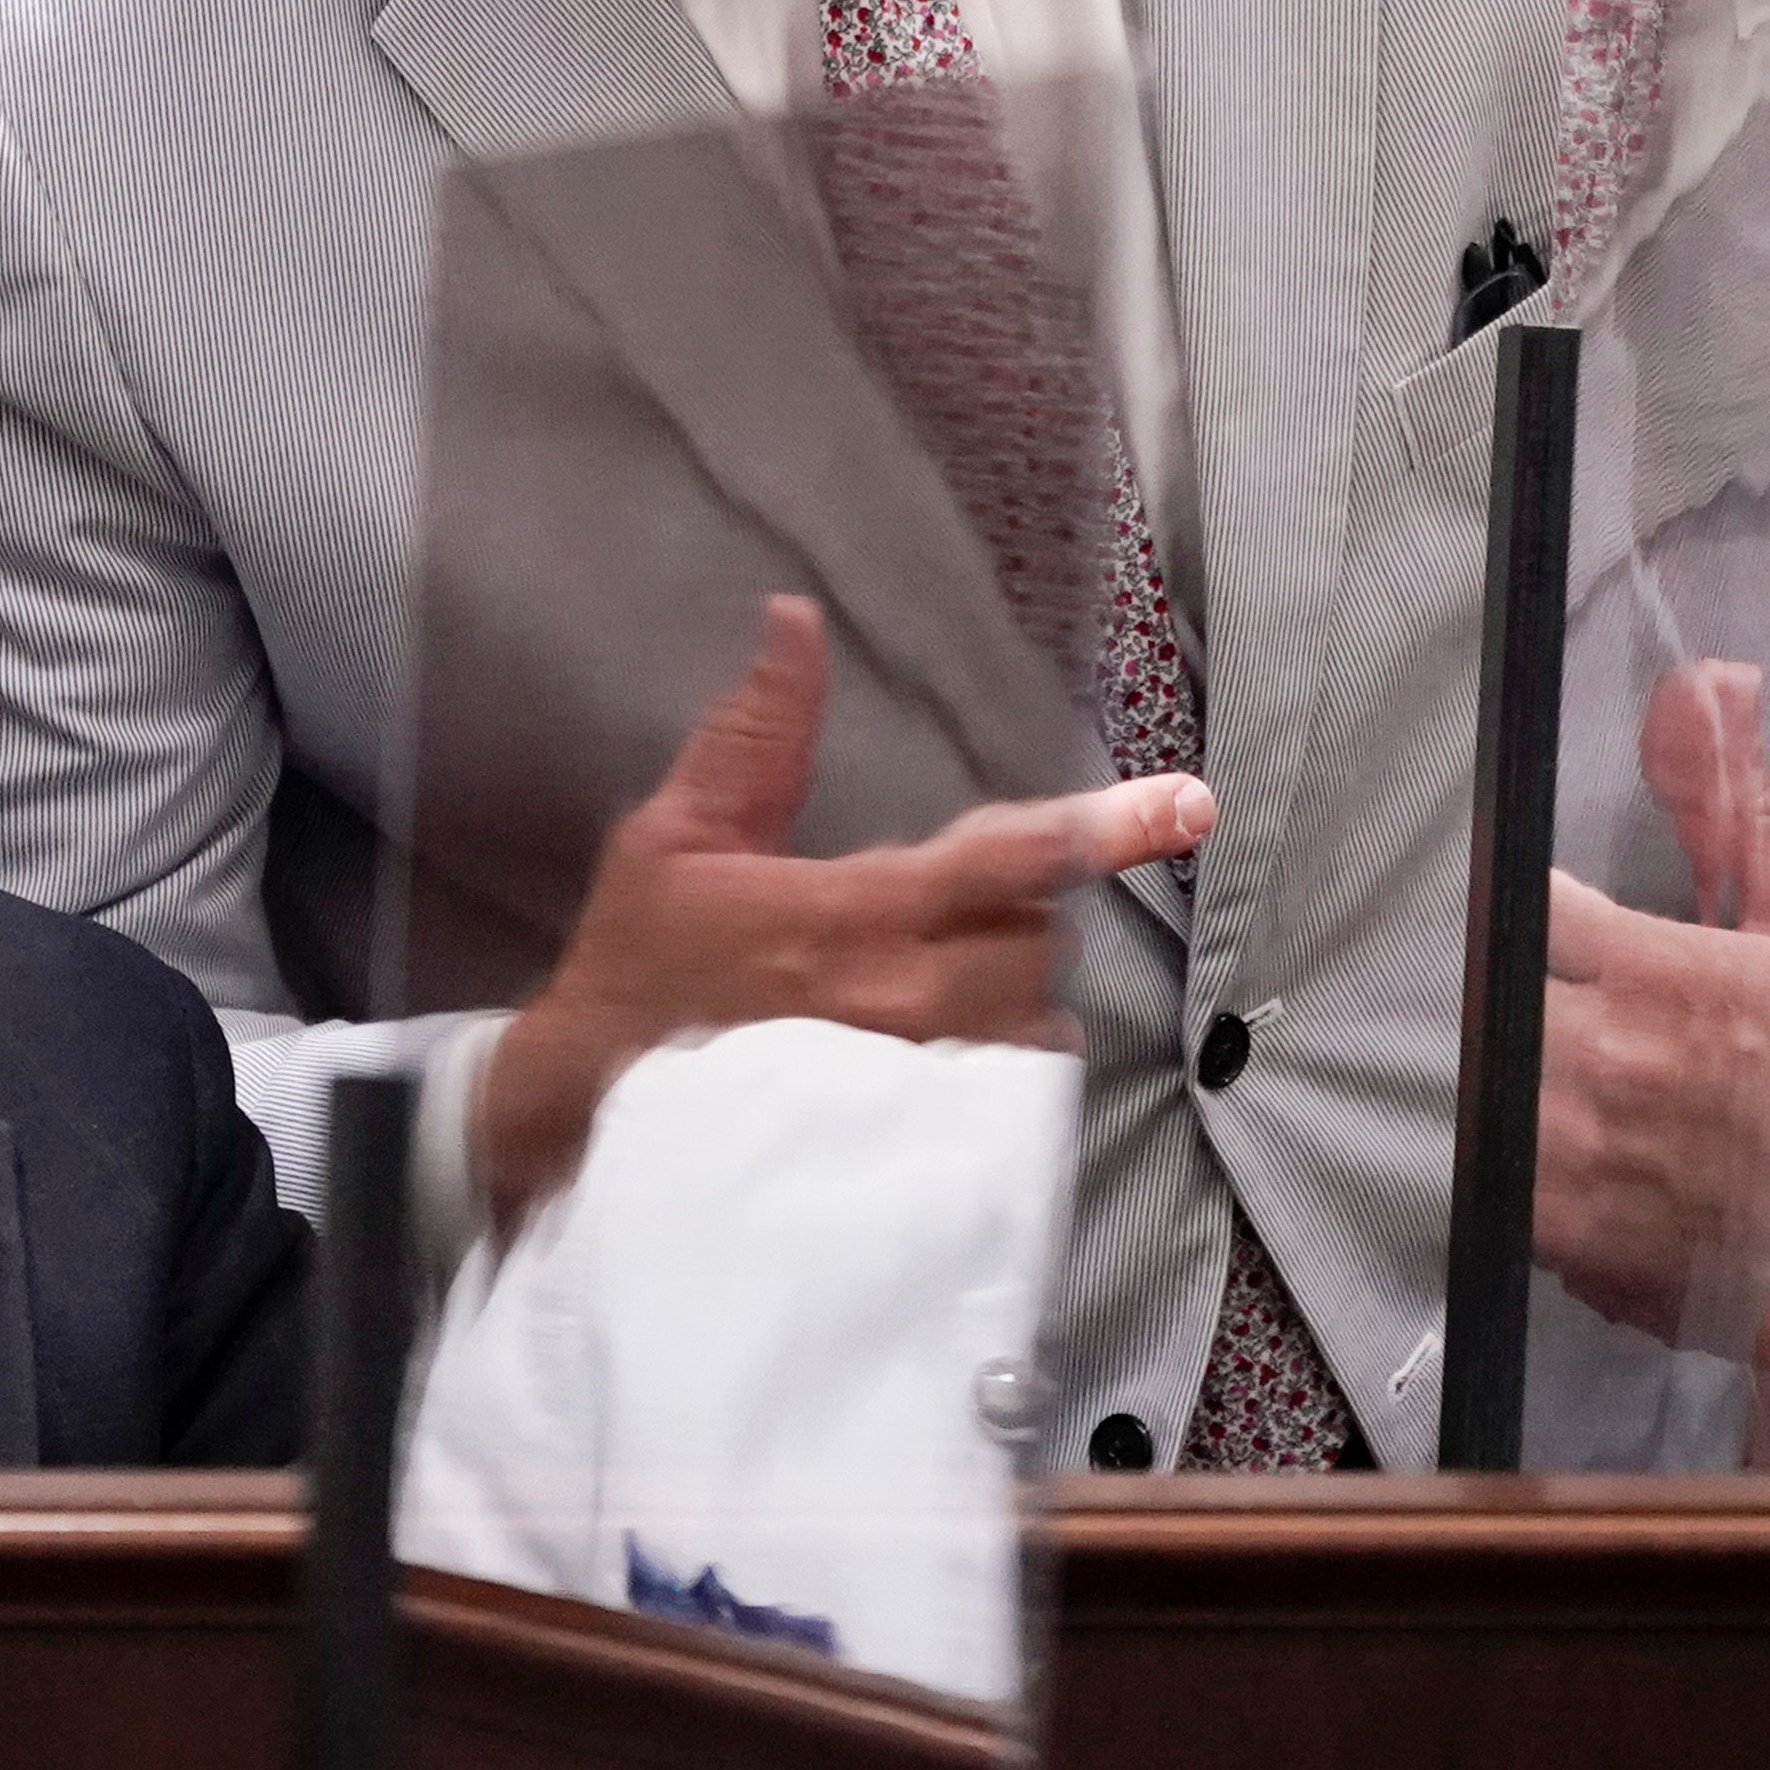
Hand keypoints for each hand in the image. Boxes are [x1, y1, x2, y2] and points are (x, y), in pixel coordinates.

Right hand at [473, 597, 1213, 1216]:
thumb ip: (755, 735)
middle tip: (944, 912)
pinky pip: (1007, 1103)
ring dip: (1014, 991)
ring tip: (941, 986)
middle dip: (1019, 914)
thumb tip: (796, 620)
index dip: (1105, 827)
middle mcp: (904, 1001)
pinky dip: (1001, 1070)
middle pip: (1041, 940)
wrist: (582, 1118)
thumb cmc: (635, 973)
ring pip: (1035, 1021)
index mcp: (854, 913)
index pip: (1009, 861)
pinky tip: (947, 1062)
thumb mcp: (675, 839)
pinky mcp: (914, 1149)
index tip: (1187, 805)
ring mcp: (916, 1086)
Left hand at [1534, 659, 1769, 1358]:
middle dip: (1497, 976)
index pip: (1526, 900)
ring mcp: (1571, 1141)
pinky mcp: (1549, 1217)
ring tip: (1526, 1055)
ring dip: (1487, 1050)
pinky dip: (1491, 1131)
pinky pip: (1478, 1148)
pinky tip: (1529, 1126)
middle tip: (1526, 986)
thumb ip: (1738, 806)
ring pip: (1473, 1061)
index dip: (1516, 899)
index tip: (1528, 911)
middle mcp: (1608, 1054)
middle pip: (1484, 981)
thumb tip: (1712, 683)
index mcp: (1663, 973)